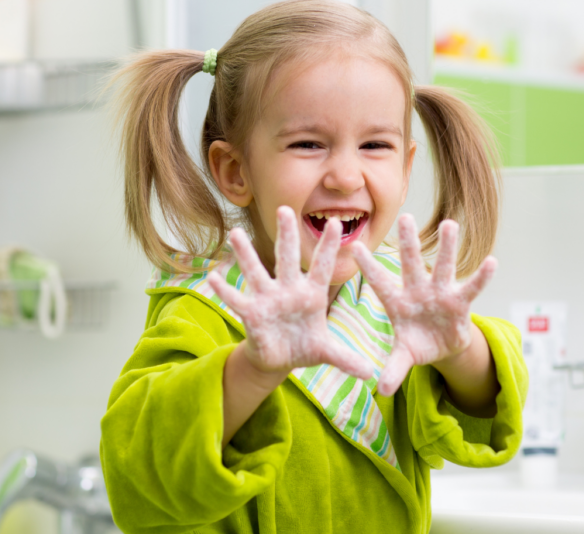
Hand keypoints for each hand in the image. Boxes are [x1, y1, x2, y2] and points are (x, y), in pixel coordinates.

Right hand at [207, 206, 372, 379]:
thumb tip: (370, 374)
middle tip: (284, 209)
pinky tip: (213, 277)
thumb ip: (345, 358)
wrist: (279, 360)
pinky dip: (225, 290)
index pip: (321, 266)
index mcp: (311, 295)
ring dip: (245, 255)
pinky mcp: (251, 314)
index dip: (328, 247)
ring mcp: (268, 300)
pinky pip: (237, 300)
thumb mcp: (326, 353)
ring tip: (235, 234)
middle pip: (287, 258)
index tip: (334, 223)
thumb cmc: (304, 347)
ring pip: (256, 272)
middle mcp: (288, 290)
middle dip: (286, 235)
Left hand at [351, 214, 495, 395]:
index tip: (354, 247)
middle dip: (408, 242)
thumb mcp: (403, 357)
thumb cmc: (416, 344)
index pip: (379, 282)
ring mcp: (440, 294)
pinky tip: (492, 261)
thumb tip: (380, 391)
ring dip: (448, 247)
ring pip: (444, 267)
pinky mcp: (461, 303)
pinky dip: (481, 277)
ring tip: (450, 224)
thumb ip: (393, 369)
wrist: (441, 347)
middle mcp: (418, 291)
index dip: (368, 267)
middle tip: (405, 216)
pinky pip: (472, 288)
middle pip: (411, 264)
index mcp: (397, 302)